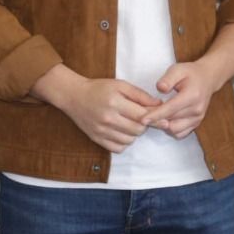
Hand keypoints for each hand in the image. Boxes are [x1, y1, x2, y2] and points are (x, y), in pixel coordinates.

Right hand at [34, 65, 161, 153]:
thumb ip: (140, 95)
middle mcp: (108, 118)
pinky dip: (124, 142)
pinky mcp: (97, 139)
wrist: (74, 96)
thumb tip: (159, 105)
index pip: (142, 116)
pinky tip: (121, 131)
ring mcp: (101, 131)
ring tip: (129, 123)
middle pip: (138, 130)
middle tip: (140, 117)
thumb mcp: (121, 85)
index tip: (160, 116)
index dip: (154, 117)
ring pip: (130, 140)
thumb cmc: (99, 88)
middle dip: (144, 125)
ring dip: (134, 133)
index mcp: (115, 102)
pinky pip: (118, 148)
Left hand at [142, 60, 225, 139]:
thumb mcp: (178, 69)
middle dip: (155, 119)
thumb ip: (168, 79)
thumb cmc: (190, 73)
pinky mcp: (196, 123)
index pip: (170, 109)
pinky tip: (166, 119)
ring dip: (163, 125)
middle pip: (171, 121)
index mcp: (192, 95)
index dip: (155, 115)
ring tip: (155, 114)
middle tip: (144, 113)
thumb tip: (160, 88)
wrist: (207, 79)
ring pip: (174, 130)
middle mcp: (196, 110)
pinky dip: (170, 129)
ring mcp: (197, 118)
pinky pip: (180, 133)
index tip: (143, 120)